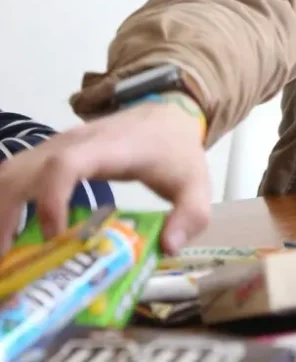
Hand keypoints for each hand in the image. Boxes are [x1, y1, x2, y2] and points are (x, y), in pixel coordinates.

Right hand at [0, 97, 209, 254]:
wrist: (168, 115)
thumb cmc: (177, 152)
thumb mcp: (196, 185)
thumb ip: (191, 215)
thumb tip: (167, 248)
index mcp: (112, 148)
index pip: (67, 164)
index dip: (52, 199)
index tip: (54, 237)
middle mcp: (77, 142)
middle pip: (25, 169)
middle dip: (7, 213)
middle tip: (8, 259)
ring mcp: (61, 144)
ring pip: (13, 169)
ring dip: (1, 208)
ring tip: (6, 252)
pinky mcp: (53, 151)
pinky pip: (18, 172)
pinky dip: (7, 200)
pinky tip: (12, 234)